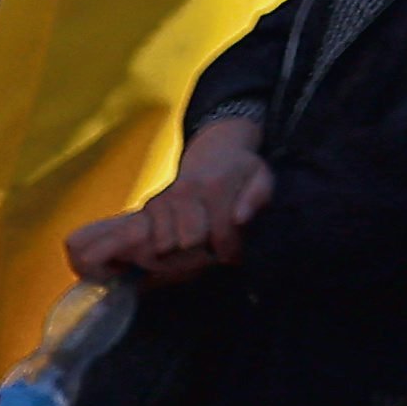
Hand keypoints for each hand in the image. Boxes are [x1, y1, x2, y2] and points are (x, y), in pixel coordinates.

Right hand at [66, 116, 269, 282]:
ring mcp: (164, 199)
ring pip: (165, 244)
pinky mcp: (150, 206)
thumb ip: (257, 197)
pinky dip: (157, 251)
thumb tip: (241, 218)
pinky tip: (170, 251)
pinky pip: (145, 239)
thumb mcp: (261, 177)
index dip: (230, 250)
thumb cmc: (241, 169)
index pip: (220, 232)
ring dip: (181, 255)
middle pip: (189, 241)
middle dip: (204, 254)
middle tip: (213, 254)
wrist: (215, 149)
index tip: (234, 255)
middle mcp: (185, 192)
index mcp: (215, 186)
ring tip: (196, 252)